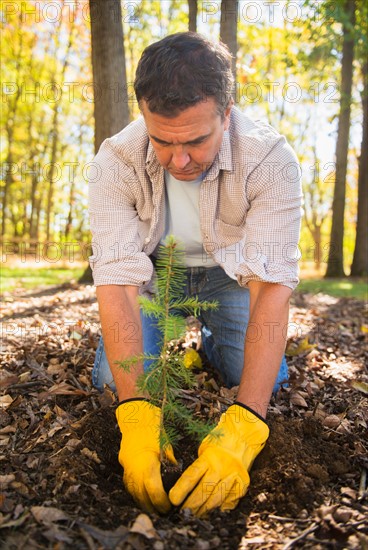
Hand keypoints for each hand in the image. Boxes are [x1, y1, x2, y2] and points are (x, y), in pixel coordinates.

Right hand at [116, 399, 176, 513]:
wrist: (135, 418)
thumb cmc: (153, 430)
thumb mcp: (166, 446)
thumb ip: (170, 463)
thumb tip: (178, 478)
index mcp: (146, 462)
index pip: (153, 489)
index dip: (161, 501)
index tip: (169, 506)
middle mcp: (134, 468)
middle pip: (141, 496)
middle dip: (153, 507)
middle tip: (164, 514)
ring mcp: (126, 468)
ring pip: (133, 493)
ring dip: (143, 503)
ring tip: (155, 510)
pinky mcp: (124, 466)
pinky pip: (129, 486)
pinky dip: (136, 494)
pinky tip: (144, 499)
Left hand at [169, 403, 268, 515]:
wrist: (243, 436)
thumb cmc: (219, 443)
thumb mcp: (204, 449)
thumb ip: (197, 466)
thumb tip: (183, 487)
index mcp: (209, 456)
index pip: (192, 476)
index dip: (181, 490)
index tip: (173, 500)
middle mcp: (222, 466)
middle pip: (203, 491)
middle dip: (191, 505)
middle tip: (183, 513)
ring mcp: (233, 476)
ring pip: (216, 499)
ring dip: (204, 510)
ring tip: (196, 515)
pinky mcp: (243, 483)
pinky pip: (230, 501)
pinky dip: (220, 508)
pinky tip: (212, 512)